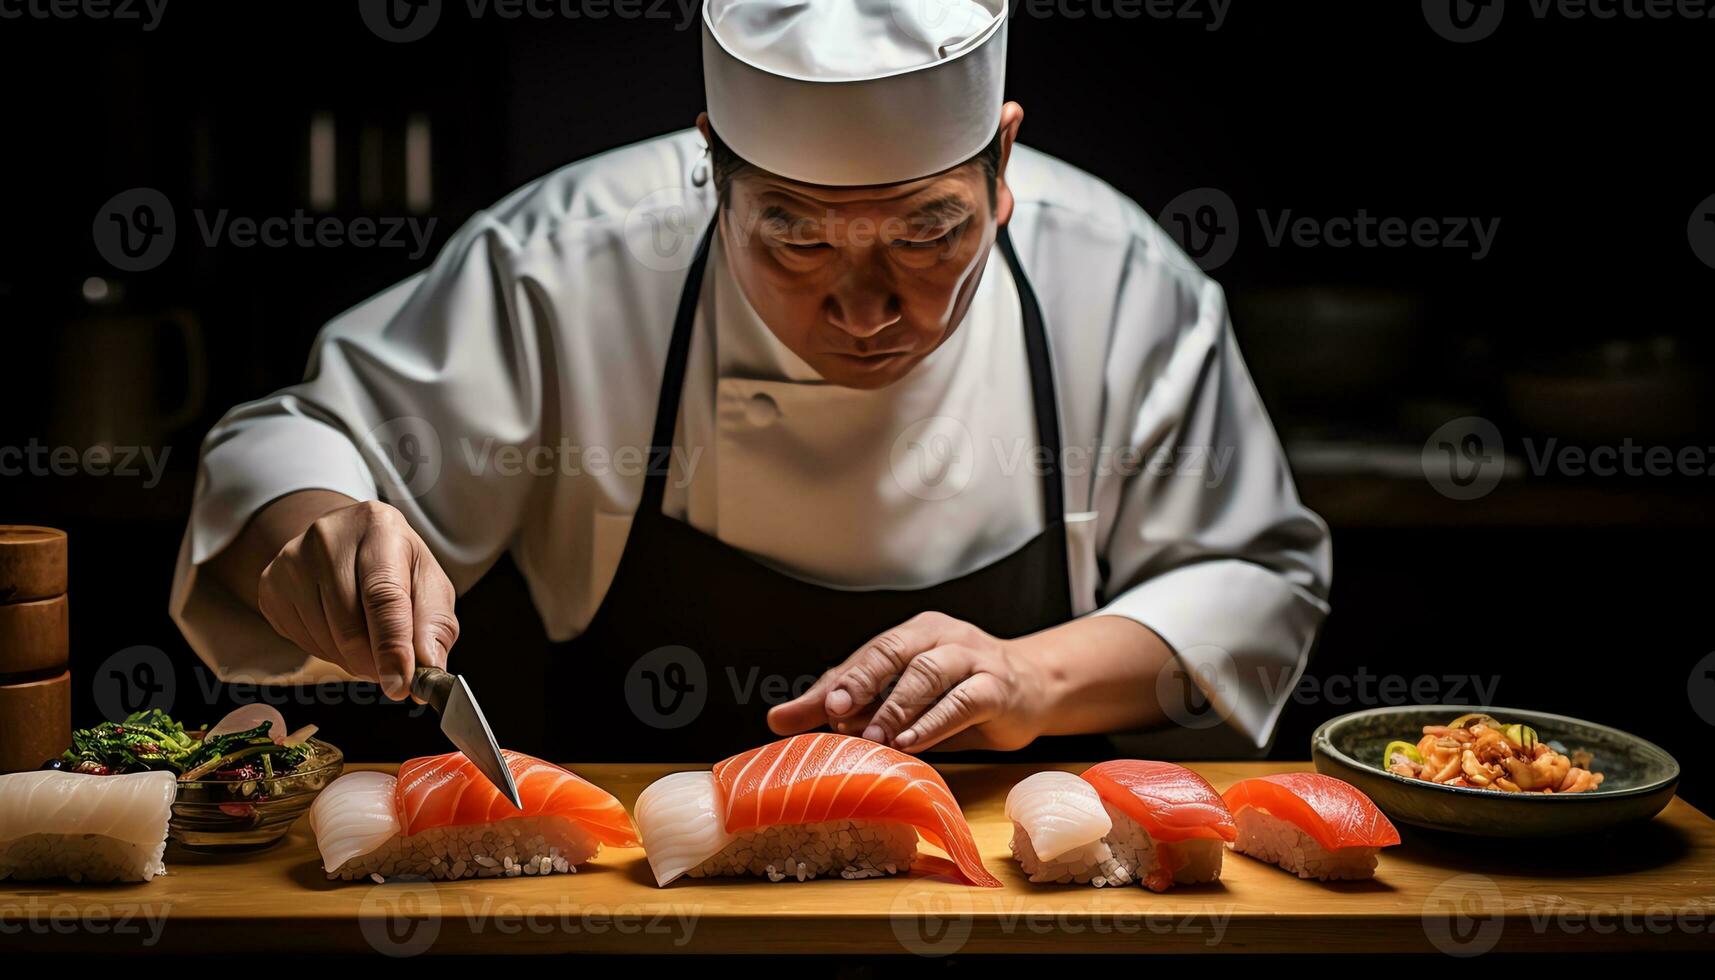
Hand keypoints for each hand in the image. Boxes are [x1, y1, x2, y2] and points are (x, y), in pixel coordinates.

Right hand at [256, 499, 457, 699]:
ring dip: (354, 660)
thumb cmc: (396, 566)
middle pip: (350, 624)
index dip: (392, 646)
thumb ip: (434, 627)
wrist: (347, 542)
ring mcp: (292, 560)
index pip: (383, 596)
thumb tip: (429, 669)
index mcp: (379, 527)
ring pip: (324, 638)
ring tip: (371, 645)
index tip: (401, 685)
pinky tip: (341, 632)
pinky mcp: (270, 584)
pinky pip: (301, 641)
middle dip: (375, 662)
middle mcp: (329, 537)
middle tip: (393, 676)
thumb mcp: (428, 585)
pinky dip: (329, 653)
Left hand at [768, 612, 1051, 751]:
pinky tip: (910, 742)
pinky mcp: (996, 687)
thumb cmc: (959, 692)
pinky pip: (962, 700)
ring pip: (927, 673)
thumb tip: (779, 719)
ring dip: (896, 708)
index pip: (867, 654)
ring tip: (871, 738)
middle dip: (861, 681)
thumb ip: (848, 705)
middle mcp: (940, 636)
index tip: (807, 711)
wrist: (1034, 688)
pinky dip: (933, 722)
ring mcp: (972, 658)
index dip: (838, 682)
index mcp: (913, 633)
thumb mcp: (901, 698)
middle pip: (893, 651)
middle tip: (833, 713)